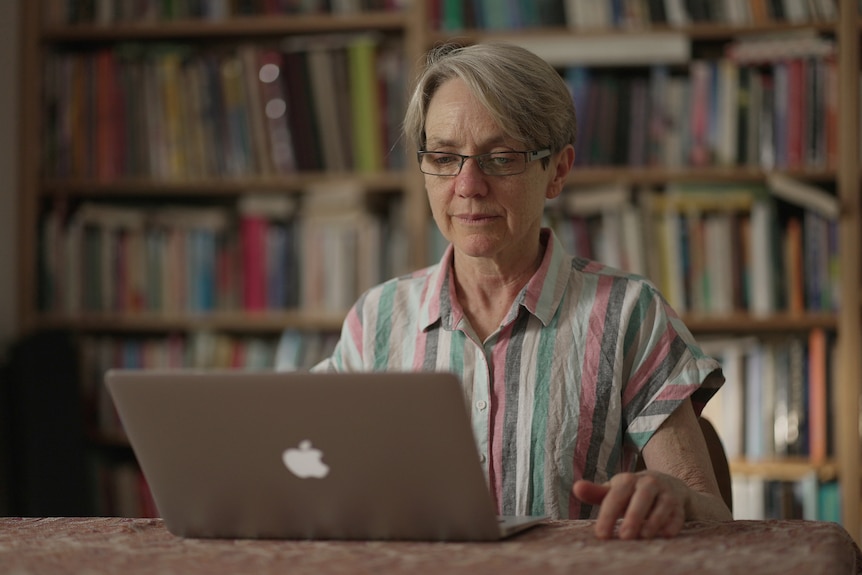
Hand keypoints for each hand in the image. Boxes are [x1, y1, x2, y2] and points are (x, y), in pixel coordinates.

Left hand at [572, 471, 686, 539]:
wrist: (667, 485)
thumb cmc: (632, 493)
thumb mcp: (615, 490)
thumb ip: (596, 492)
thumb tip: (576, 487)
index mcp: (627, 480)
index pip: (616, 496)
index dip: (608, 515)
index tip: (601, 535)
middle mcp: (648, 484)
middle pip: (641, 498)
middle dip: (633, 517)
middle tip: (624, 537)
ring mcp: (666, 494)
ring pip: (662, 505)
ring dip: (653, 521)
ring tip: (643, 537)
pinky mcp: (679, 505)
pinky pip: (678, 515)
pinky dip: (672, 524)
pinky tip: (665, 535)